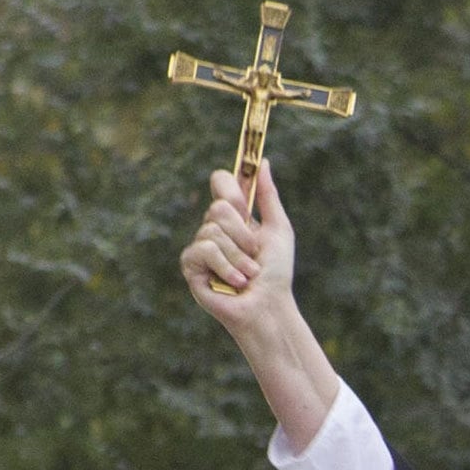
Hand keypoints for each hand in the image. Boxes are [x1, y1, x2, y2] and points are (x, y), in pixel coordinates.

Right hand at [182, 163, 298, 329]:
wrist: (269, 308)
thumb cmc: (276, 274)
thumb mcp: (278, 230)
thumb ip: (269, 197)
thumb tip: (264, 162)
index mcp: (234, 216)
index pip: (221, 183)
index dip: (231, 185)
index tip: (247, 200)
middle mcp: (214, 227)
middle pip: (219, 207)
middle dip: (244, 233)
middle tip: (255, 252)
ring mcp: (200, 245)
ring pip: (213, 231)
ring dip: (240, 256)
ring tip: (249, 274)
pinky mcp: (191, 265)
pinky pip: (204, 250)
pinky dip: (226, 267)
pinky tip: (235, 282)